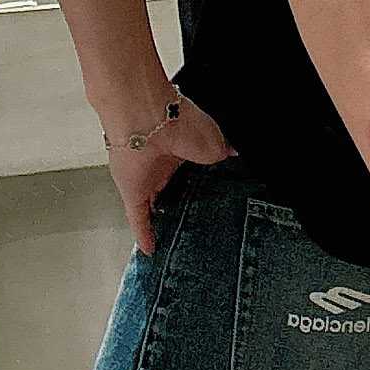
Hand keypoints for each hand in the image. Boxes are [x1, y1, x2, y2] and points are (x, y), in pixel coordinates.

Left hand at [101, 88, 235, 253]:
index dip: (203, 184)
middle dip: (182, 202)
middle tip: (196, 221)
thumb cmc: (182, 123)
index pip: (195, 171)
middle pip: (173, 188)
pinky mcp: (133, 193)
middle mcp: (166, 164)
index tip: (214, 198)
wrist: (149, 120)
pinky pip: (139, 218)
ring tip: (175, 238)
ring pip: (156, 203)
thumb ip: (224, 156)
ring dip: (163, 218)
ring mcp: (148, 180)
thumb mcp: (217, 143)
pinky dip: (144, 234)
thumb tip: (236, 158)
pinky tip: (150, 250)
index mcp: (187, 149)